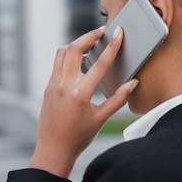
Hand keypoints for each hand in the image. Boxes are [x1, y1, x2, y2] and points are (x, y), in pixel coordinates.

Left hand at [29, 26, 137, 177]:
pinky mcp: (48, 86)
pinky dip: (69, 55)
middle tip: (102, 32)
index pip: (99, 63)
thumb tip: (133, 83)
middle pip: (75, 48)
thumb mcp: (101, 119)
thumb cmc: (78, 137)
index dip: (112, 46)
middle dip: (89, 36)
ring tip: (91, 43)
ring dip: (77, 44)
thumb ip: (118, 99)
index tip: (118, 33)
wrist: (53, 150)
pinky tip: (80, 59)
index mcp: (80, 94)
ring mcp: (53, 84)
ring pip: (63, 52)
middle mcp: (64, 85)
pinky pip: (58, 63)